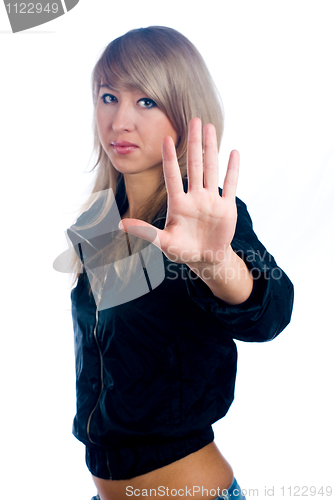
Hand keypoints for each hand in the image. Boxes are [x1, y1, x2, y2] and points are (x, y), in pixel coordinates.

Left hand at [119, 117, 238, 271]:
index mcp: (178, 204)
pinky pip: (231, 185)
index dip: (169, 158)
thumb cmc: (182, 251)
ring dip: (212, 149)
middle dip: (194, 143)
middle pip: (195, 165)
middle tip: (194, 119)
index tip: (166, 137)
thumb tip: (120, 224)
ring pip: (211, 169)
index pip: (172, 175)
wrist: (205, 259)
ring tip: (210, 128)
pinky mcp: (226, 208)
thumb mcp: (163, 242)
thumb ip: (145, 231)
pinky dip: (233, 170)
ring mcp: (211, 200)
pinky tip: (233, 153)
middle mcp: (194, 197)